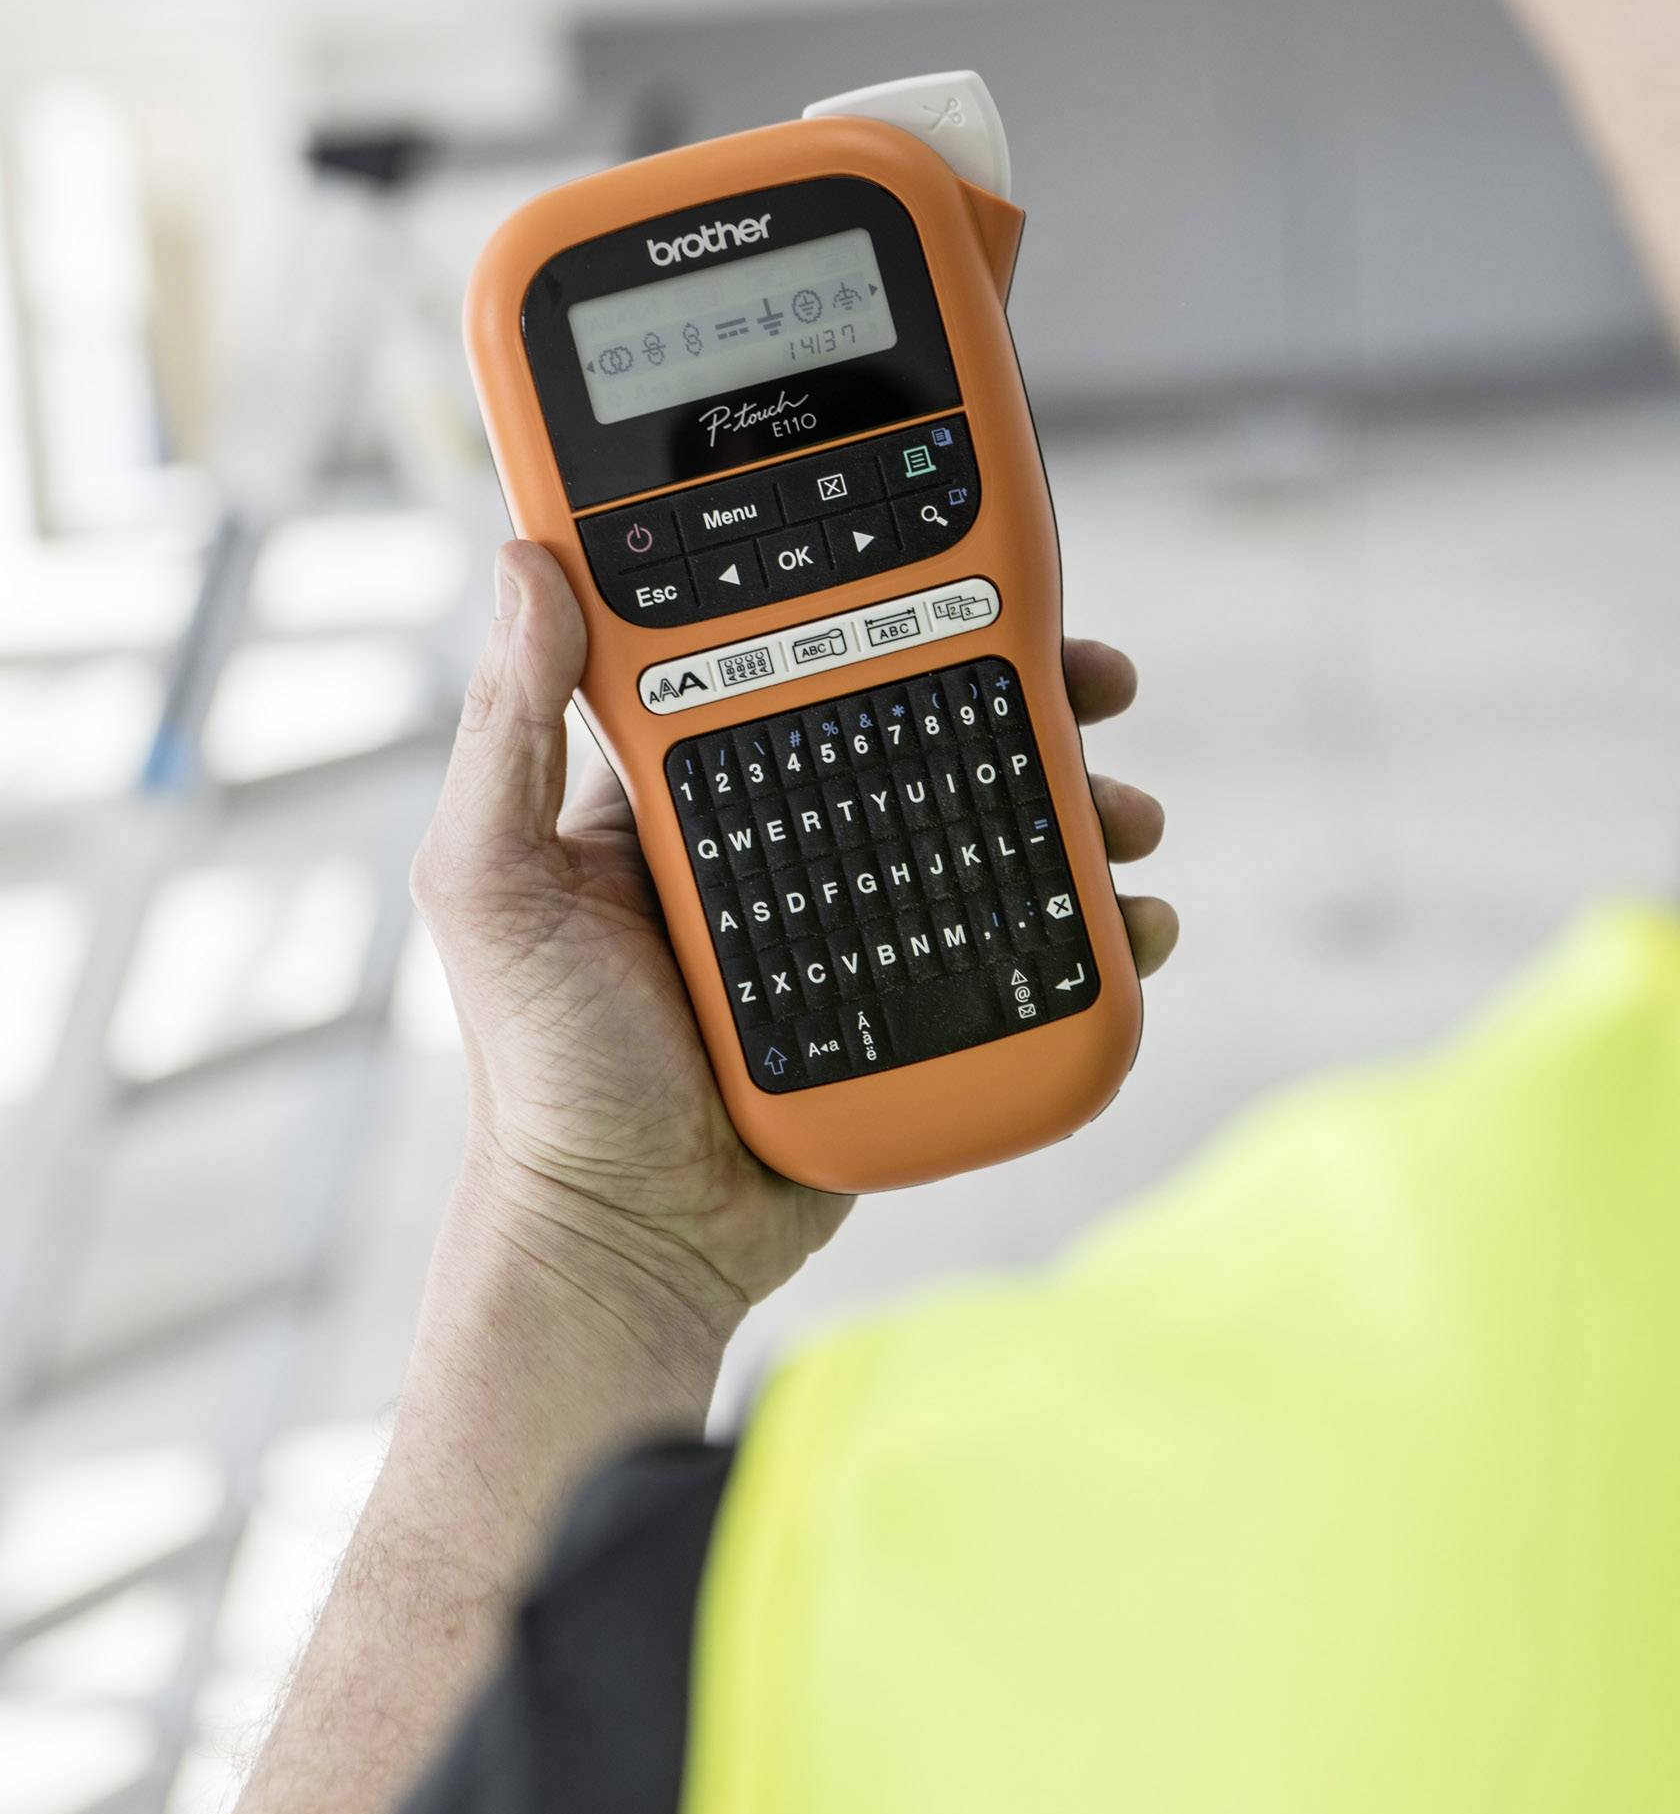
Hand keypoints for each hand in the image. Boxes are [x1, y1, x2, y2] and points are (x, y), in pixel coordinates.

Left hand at [412, 543, 1175, 1348]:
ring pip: (990, 827)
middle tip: (1097, 685)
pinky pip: (1021, 945)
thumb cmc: (544, 1074)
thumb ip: (506, 731)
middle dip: (1024, 696)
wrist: (629, 1244)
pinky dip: (1092, 925)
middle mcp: (782, 839)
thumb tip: (528, 569)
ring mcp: (857, 923)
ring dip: (1076, 804)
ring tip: (1126, 814)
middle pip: (926, 728)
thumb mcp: (490, 885)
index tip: (962, 571)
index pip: (804, 658)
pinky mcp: (916, 1009)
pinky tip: (1131, 920)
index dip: (888, 603)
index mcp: (691, 786)